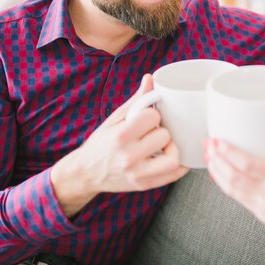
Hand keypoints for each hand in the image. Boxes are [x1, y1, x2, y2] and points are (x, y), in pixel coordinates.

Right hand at [52, 74, 188, 216]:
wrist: (85, 173)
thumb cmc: (101, 143)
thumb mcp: (114, 119)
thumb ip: (135, 101)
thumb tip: (150, 79)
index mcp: (120, 136)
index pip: (153, 117)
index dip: (153, 115)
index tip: (147, 119)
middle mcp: (129, 156)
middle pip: (165, 136)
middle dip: (161, 131)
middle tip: (153, 132)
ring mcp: (137, 174)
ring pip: (173, 158)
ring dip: (171, 148)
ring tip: (162, 146)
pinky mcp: (144, 185)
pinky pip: (173, 175)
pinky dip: (179, 165)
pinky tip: (170, 156)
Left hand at [204, 124, 264, 262]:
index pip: (247, 164)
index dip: (228, 152)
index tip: (218, 139)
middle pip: (233, 175)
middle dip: (216, 158)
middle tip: (207, 143)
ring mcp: (262, 206)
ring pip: (231, 187)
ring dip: (217, 171)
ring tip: (209, 156)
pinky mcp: (260, 215)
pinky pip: (238, 198)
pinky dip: (225, 185)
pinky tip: (219, 176)